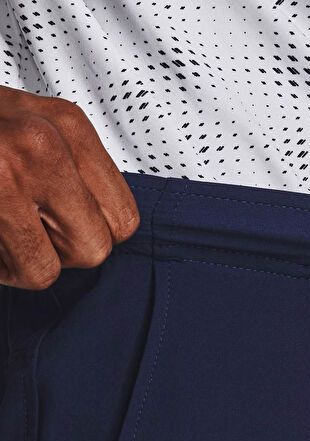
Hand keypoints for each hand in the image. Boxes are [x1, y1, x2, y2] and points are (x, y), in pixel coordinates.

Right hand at [0, 85, 138, 288]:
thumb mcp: (34, 129)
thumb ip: (75, 174)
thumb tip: (107, 227)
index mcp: (67, 126)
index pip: (123, 220)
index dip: (93, 233)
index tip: (64, 224)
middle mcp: (42, 146)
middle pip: (92, 250)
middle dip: (59, 253)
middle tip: (26, 229)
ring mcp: (3, 175)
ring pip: (45, 271)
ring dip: (19, 263)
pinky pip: (7, 271)